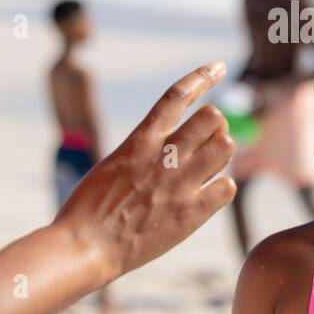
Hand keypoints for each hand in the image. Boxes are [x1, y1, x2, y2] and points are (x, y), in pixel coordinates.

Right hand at [55, 61, 237, 285]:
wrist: (85, 247)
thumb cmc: (93, 208)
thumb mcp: (115, 163)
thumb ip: (146, 149)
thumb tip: (176, 139)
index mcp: (140, 141)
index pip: (177, 96)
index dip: (201, 77)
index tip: (219, 66)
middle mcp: (163, 157)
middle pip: (212, 118)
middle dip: (215, 125)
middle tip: (207, 140)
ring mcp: (179, 185)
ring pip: (225, 148)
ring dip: (221, 152)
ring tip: (208, 166)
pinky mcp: (191, 214)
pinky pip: (227, 186)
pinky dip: (222, 187)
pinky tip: (208, 194)